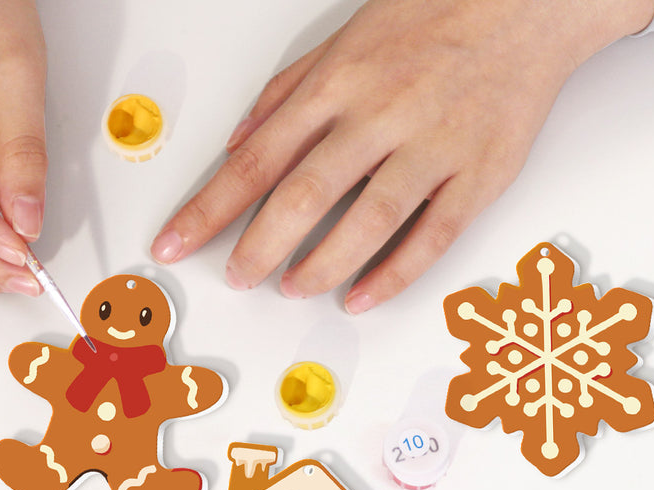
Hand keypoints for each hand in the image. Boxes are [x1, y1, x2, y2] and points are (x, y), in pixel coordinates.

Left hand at [151, 0, 653, 311]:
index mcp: (338, 85)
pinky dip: (392, 274)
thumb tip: (236, 144)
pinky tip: (360, 298)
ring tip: (292, 289)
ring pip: (367, 221)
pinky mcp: (478, 174)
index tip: (174, 244)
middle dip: (258, 246)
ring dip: (322, 266)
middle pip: (304, 195)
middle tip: (236, 278)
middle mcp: (380, 116)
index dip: (209, 209)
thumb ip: (286, 95)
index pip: (256, 160)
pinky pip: (431, 237)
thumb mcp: (343, 39)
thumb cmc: (432, 16)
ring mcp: (432, 146)